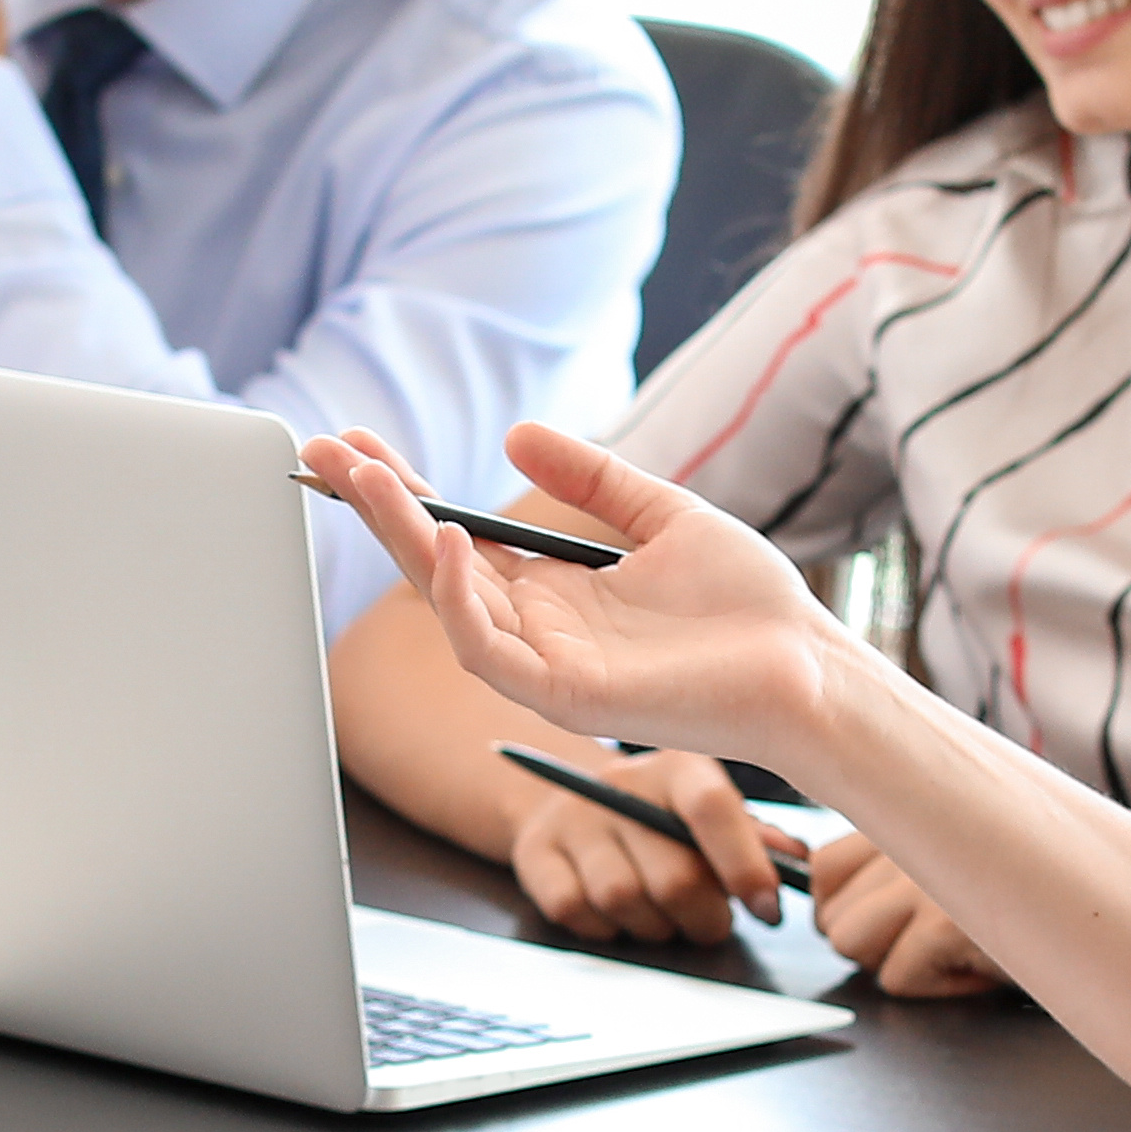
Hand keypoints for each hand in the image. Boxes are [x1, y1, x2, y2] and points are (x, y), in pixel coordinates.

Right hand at [299, 421, 865, 786]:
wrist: (806, 668)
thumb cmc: (747, 606)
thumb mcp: (663, 513)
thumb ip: (592, 477)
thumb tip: (515, 434)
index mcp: (555, 591)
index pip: (458, 536)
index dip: (407, 491)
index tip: (361, 442)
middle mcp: (538, 629)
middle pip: (435, 563)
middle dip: (376, 507)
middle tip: (324, 450)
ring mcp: (546, 666)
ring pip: (448, 602)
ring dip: (404, 537)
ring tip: (371, 476)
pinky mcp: (565, 697)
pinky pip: (489, 651)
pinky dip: (461, 597)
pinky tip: (451, 539)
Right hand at [507, 745, 785, 945]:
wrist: (566, 800)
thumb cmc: (659, 816)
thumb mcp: (709, 813)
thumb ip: (754, 838)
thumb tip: (797, 864)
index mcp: (677, 767)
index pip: (713, 808)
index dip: (745, 865)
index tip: (767, 908)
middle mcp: (620, 784)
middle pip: (672, 874)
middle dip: (703, 916)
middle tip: (711, 922)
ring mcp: (572, 817)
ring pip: (622, 899)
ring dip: (654, 926)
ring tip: (664, 916)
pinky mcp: (534, 852)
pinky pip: (575, 911)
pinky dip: (604, 928)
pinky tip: (617, 914)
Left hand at [801, 833, 1002, 1000]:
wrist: (1096, 916)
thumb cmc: (1022, 899)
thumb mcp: (948, 866)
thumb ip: (884, 871)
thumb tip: (813, 900)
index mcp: (907, 815)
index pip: (821, 868)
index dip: (841, 911)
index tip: (884, 926)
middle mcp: (911, 835)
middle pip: (831, 919)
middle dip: (875, 947)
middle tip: (930, 943)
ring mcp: (925, 877)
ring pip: (851, 946)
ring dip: (900, 965)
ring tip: (951, 951)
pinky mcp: (945, 921)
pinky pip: (896, 978)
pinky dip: (938, 989)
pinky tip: (976, 967)